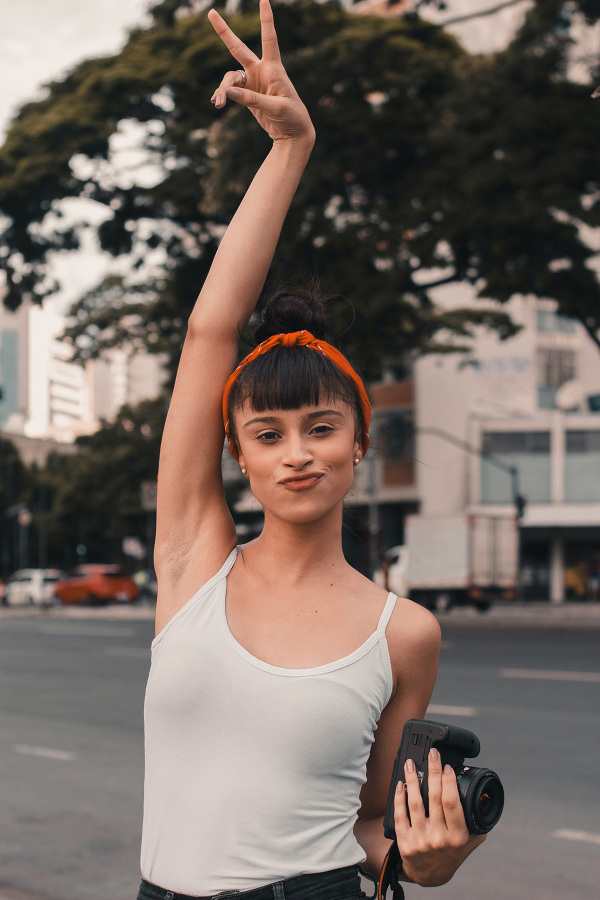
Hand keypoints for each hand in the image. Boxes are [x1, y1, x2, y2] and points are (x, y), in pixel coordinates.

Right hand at [208, 0, 314, 144]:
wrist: (293, 134)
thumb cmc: (291, 117)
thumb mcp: (276, 109)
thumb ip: (252, 100)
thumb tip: (228, 92)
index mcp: (274, 69)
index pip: (269, 39)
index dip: (266, 20)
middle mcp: (262, 71)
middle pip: (239, 49)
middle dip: (225, 32)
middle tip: (211, 12)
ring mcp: (253, 82)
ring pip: (231, 78)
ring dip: (223, 89)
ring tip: (218, 103)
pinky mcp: (248, 95)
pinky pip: (230, 91)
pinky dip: (223, 95)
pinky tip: (217, 102)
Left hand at [394, 748, 486, 886]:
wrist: (429, 876)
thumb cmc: (450, 854)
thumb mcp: (469, 843)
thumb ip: (476, 823)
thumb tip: (484, 799)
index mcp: (458, 837)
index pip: (452, 803)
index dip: (448, 782)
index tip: (447, 766)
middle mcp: (439, 839)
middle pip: (434, 798)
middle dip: (433, 772)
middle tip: (432, 754)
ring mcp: (420, 840)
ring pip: (415, 803)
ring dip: (412, 779)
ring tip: (410, 763)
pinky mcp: (404, 842)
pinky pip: (399, 814)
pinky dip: (399, 797)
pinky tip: (401, 783)